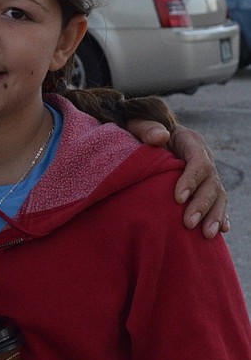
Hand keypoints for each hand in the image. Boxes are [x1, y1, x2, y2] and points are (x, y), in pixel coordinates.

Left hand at [127, 119, 227, 236]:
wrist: (145, 138)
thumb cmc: (140, 132)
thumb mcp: (138, 124)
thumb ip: (147, 128)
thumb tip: (161, 136)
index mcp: (190, 141)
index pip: (198, 161)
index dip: (191, 180)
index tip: (177, 198)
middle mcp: (203, 158)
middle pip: (211, 182)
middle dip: (202, 204)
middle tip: (189, 224)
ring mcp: (206, 174)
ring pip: (218, 195)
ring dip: (214, 215)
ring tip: (206, 235)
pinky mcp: (204, 187)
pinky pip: (217, 202)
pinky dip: (220, 216)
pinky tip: (221, 232)